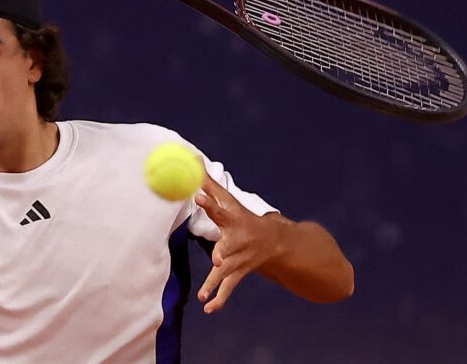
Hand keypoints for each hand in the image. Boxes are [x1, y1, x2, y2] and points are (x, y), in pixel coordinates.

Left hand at [195, 173, 281, 313]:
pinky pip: (229, 288)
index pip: (220, 208)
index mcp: (234, 219)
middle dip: (223, 253)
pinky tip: (208, 308)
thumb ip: (208, 182)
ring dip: (216, 283)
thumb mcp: (229, 200)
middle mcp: (238, 240)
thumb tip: (191, 157)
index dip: (210, 202)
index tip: (199, 195)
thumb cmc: (242, 216)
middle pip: (228, 246)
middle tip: (217, 259)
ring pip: (227, 273)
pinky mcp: (238, 273)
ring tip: (204, 295)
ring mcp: (239, 259)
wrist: (274, 242)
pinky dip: (219, 299)